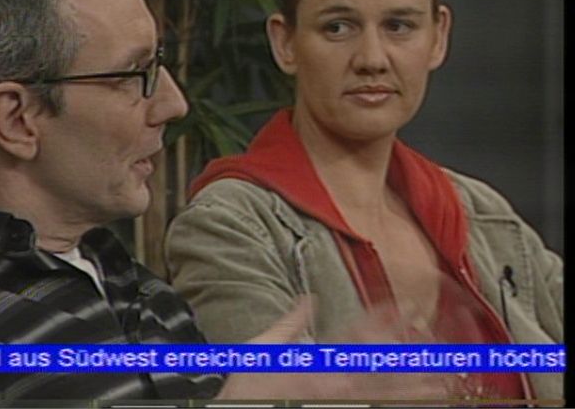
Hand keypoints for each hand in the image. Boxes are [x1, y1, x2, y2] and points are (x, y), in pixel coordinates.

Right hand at [215, 297, 453, 400]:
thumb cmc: (250, 387)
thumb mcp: (264, 348)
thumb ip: (291, 321)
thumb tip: (308, 298)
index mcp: (318, 361)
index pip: (358, 335)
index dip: (385, 321)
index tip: (406, 309)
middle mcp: (335, 384)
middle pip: (383, 370)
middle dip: (414, 359)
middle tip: (444, 351)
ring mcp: (340, 404)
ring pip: (385, 397)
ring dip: (415, 389)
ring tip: (445, 383)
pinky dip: (395, 405)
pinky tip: (416, 401)